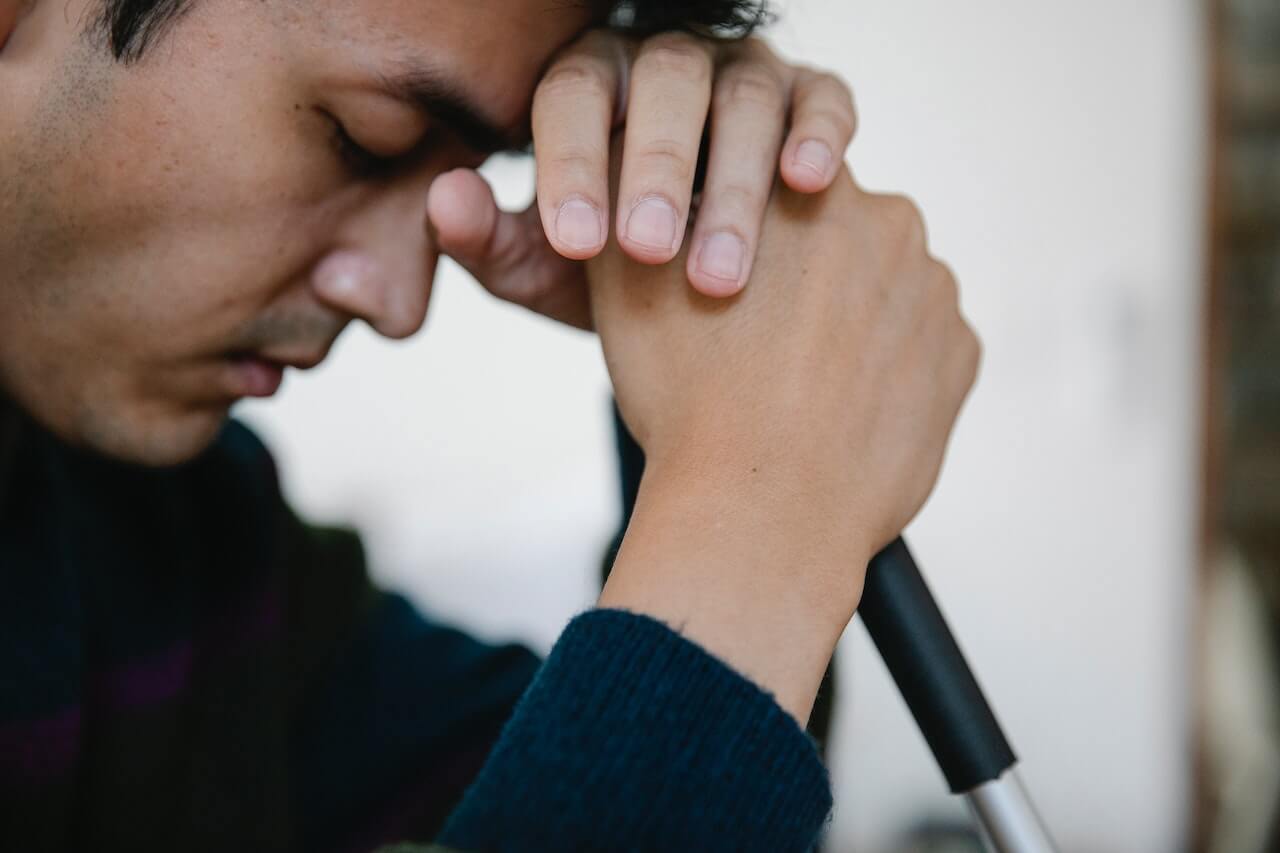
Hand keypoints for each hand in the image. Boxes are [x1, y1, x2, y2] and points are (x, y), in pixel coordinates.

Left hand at [426, 30, 857, 328]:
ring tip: (720, 274)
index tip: (576, 244)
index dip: (571, 163)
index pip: (571, 96)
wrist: (701, 301)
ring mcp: (743, 74)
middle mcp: (665, 64)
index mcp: (588, 86)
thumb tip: (447, 198)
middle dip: (657, 166)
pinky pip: (822, 98)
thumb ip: (490, 241)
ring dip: (736, 182)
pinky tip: (808, 183)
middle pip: (663, 82)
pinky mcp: (811, 97)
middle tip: (650, 252)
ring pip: (745, 96)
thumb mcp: (544, 270)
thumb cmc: (612, 275)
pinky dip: (819, 134)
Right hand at [589, 160, 978, 722]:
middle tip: (752, 338)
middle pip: (837, 234)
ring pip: (881, 290)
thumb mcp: (631, 276)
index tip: (721, 277)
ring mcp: (934, 293)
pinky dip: (885, 368)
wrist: (761, 512)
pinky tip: (838, 406)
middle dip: (801, 273)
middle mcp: (890, 222)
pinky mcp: (959, 358)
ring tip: (793, 383)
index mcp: (813, 184)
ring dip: (847, 319)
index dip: (742, 233)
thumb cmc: (690, 397)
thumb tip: (643, 176)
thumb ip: (643, 198)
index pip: (778, 180)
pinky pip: (919, 346)